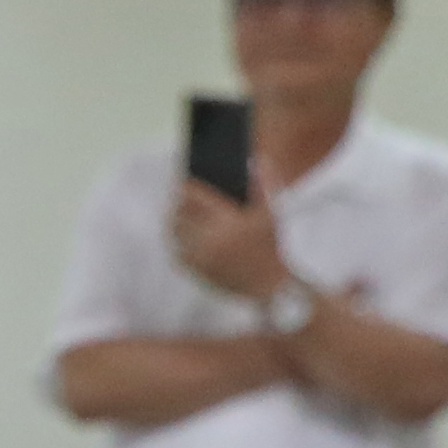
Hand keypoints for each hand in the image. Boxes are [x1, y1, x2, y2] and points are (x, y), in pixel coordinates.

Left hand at [167, 181, 289, 305]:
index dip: (186, 187)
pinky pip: (178, 251)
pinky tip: (182, 232)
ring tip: (177, 211)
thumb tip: (252, 160)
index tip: (185, 180)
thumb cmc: (272, 245)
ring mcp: (201, 258)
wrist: (270, 287)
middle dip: (179, 204)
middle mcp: (210, 240)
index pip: (193, 197)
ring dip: (175, 221)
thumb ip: (263, 184)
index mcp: (228, 221)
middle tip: (179, 194)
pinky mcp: (196, 272)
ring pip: (175, 233)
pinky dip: (179, 241)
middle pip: (179, 214)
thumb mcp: (271, 213)